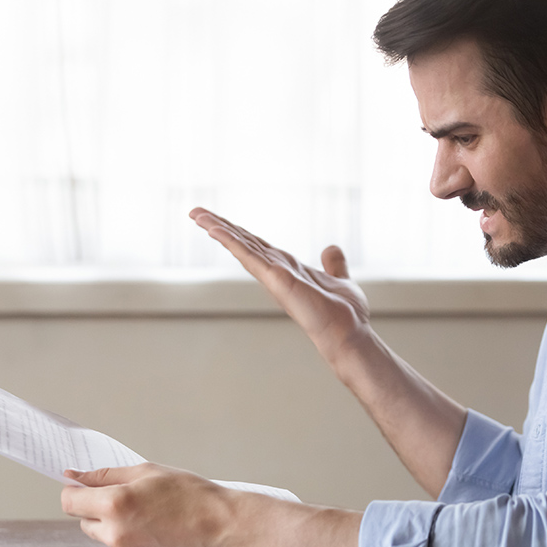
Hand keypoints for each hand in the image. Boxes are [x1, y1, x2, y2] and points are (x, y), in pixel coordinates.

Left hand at [60, 463, 250, 546]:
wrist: (227, 530)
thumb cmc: (197, 499)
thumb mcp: (151, 472)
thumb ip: (107, 475)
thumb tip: (77, 477)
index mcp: (116, 504)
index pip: (70, 501)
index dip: (77, 493)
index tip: (83, 490)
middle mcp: (117, 535)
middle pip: (86, 522)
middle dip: (102, 511)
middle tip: (135, 502)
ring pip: (108, 540)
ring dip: (121, 530)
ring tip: (157, 520)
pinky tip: (163, 536)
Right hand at [190, 208, 370, 367]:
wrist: (350, 334)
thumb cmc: (345, 315)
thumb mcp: (340, 280)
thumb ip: (333, 264)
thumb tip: (330, 248)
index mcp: (288, 271)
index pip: (258, 246)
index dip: (239, 232)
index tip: (219, 221)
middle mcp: (276, 273)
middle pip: (244, 243)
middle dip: (220, 227)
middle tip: (195, 212)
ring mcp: (274, 277)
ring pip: (241, 247)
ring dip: (218, 229)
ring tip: (196, 214)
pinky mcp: (276, 279)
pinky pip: (249, 255)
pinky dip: (231, 241)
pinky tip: (215, 229)